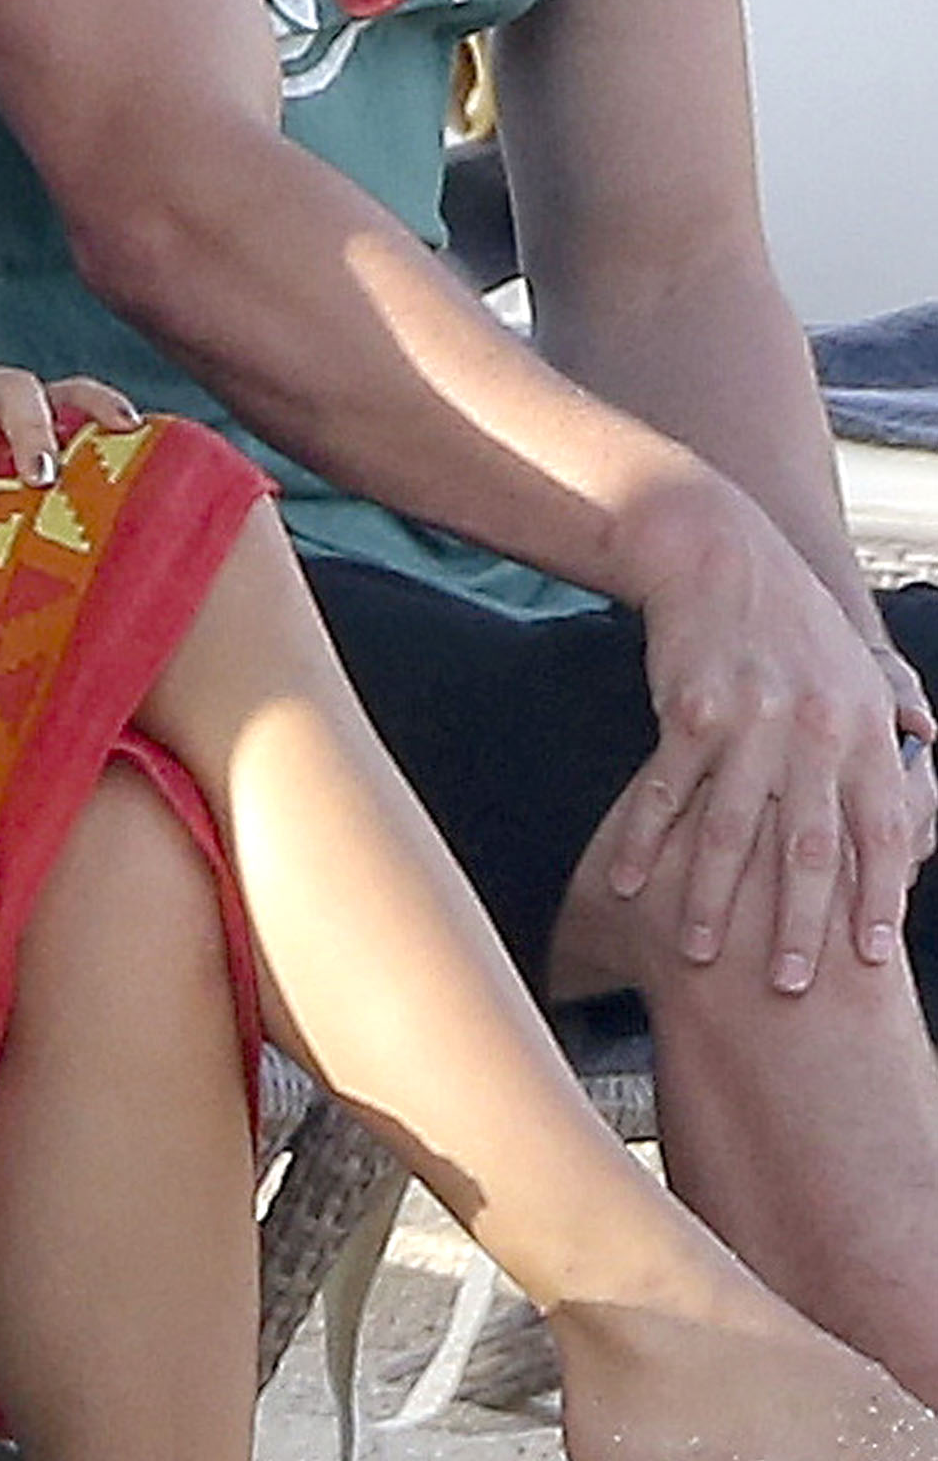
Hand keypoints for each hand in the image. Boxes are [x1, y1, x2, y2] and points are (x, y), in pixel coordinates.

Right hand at [611, 495, 932, 989]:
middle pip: (808, 846)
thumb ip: (889, 711)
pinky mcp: (689, 709)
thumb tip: (928, 738)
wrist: (717, 551)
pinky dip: (646, 840)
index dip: (877, 896)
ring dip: (714, 899)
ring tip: (701, 952)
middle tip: (789, 986)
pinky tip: (630, 882)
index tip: (870, 957)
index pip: (880, 830)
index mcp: (861, 726)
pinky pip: (667, 790)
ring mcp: (749, 720)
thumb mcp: (855, 661)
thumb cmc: (790, 615)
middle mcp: (812, 728)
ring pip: (732, 830)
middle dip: (799, 924)